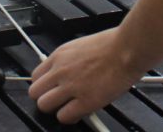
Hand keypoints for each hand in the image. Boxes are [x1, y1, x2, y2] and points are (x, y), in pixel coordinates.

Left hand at [29, 28, 143, 123]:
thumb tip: (63, 72)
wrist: (127, 49)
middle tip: (58, 100)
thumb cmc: (112, 44)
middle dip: (46, 98)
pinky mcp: (85, 101)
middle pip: (35, 92)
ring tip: (69, 106)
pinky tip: (79, 112)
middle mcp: (60, 70)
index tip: (51, 89)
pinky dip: (70, 117)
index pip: (35, 76)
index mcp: (59, 55)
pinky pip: (64, 117)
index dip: (44, 85)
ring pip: (44, 106)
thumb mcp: (81, 46)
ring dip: (56, 109)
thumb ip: (68, 60)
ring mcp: (71, 86)